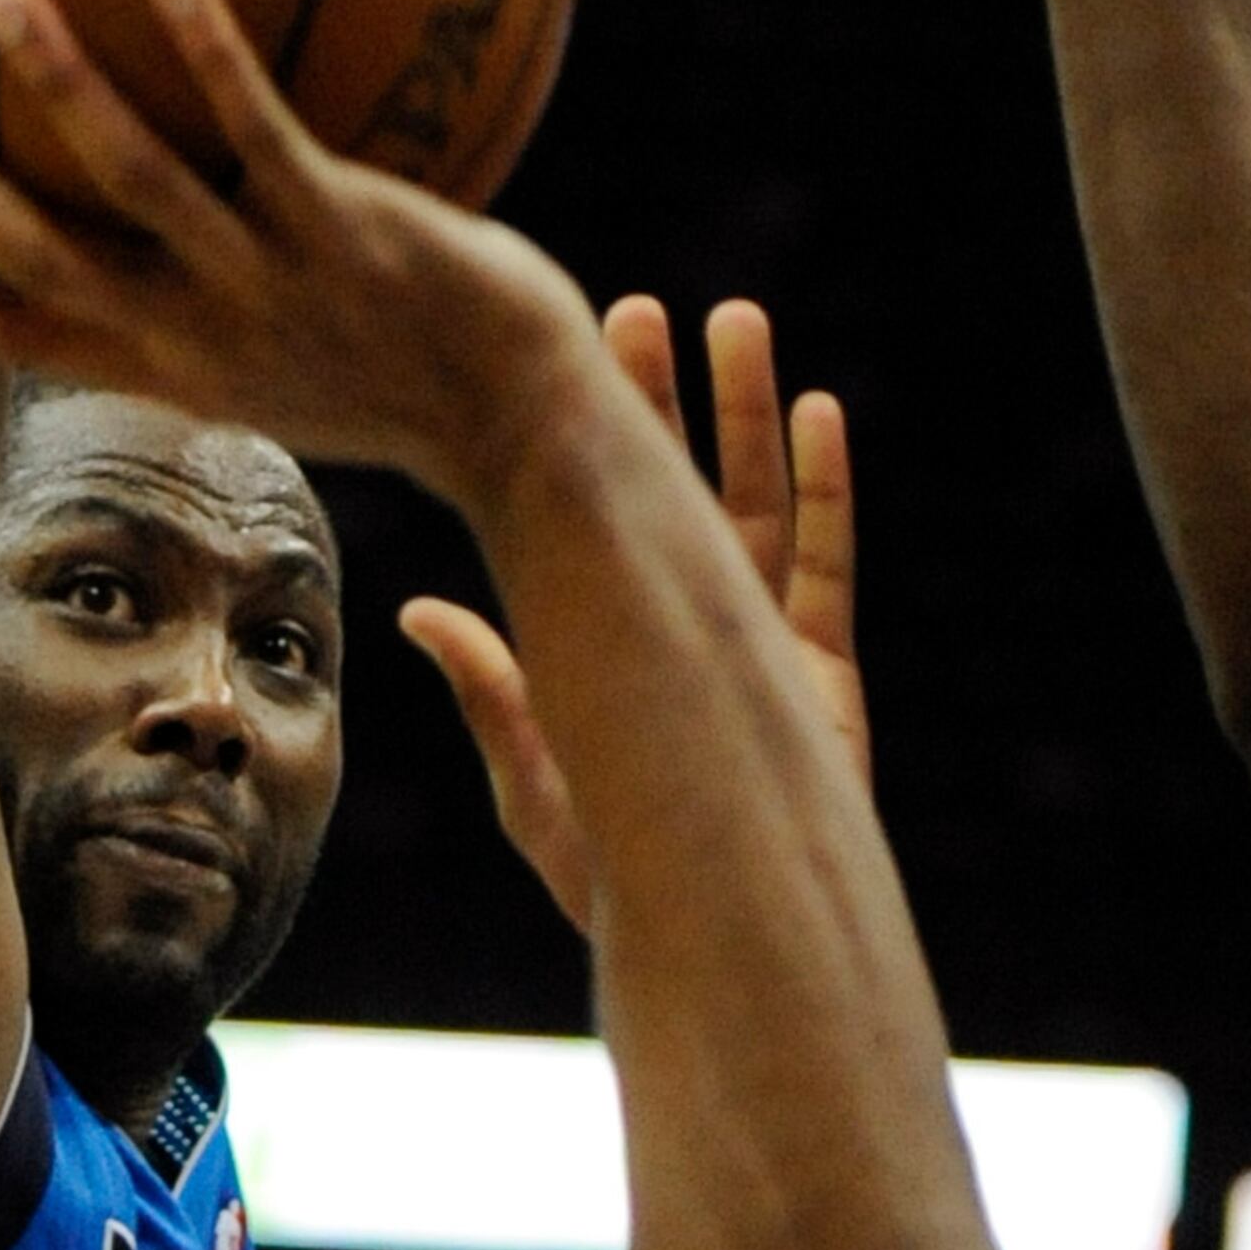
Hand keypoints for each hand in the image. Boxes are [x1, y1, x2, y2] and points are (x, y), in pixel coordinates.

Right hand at [0, 0, 601, 497]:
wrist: (527, 424)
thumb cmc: (410, 380)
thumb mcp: (290, 365)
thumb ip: (216, 307)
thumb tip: (179, 224)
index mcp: (173, 370)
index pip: (24, 335)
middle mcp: (202, 336)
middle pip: (42, 256)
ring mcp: (271, 287)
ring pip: (138, 185)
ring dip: (64, 90)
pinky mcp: (348, 235)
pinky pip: (266, 136)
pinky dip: (215, 60)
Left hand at [400, 297, 863, 932]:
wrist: (715, 940)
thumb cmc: (618, 880)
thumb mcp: (538, 779)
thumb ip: (495, 692)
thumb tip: (422, 608)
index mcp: (623, 639)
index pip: (600, 515)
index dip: (587, 440)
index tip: (563, 362)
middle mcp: (693, 627)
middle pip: (679, 487)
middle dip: (664, 399)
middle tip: (640, 309)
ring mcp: (763, 646)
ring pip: (757, 504)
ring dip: (749, 409)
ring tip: (739, 320)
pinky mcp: (825, 677)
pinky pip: (828, 564)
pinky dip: (827, 485)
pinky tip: (820, 408)